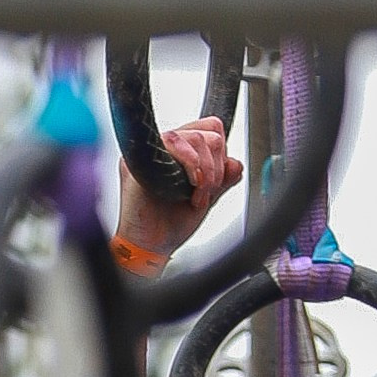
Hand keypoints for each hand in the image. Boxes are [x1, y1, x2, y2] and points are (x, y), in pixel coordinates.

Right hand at [114, 117, 243, 272]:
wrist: (151, 247)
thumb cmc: (170, 227)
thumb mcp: (205, 200)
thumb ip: (222, 180)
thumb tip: (235, 164)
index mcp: (180, 153)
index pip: (208, 129)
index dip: (220, 153)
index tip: (215, 181)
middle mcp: (166, 148)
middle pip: (205, 132)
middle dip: (215, 166)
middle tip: (206, 191)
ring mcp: (153, 151)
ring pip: (193, 137)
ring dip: (205, 169)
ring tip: (197, 194)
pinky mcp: (141, 158)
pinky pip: (172, 142)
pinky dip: (191, 164)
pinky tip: (190, 187)